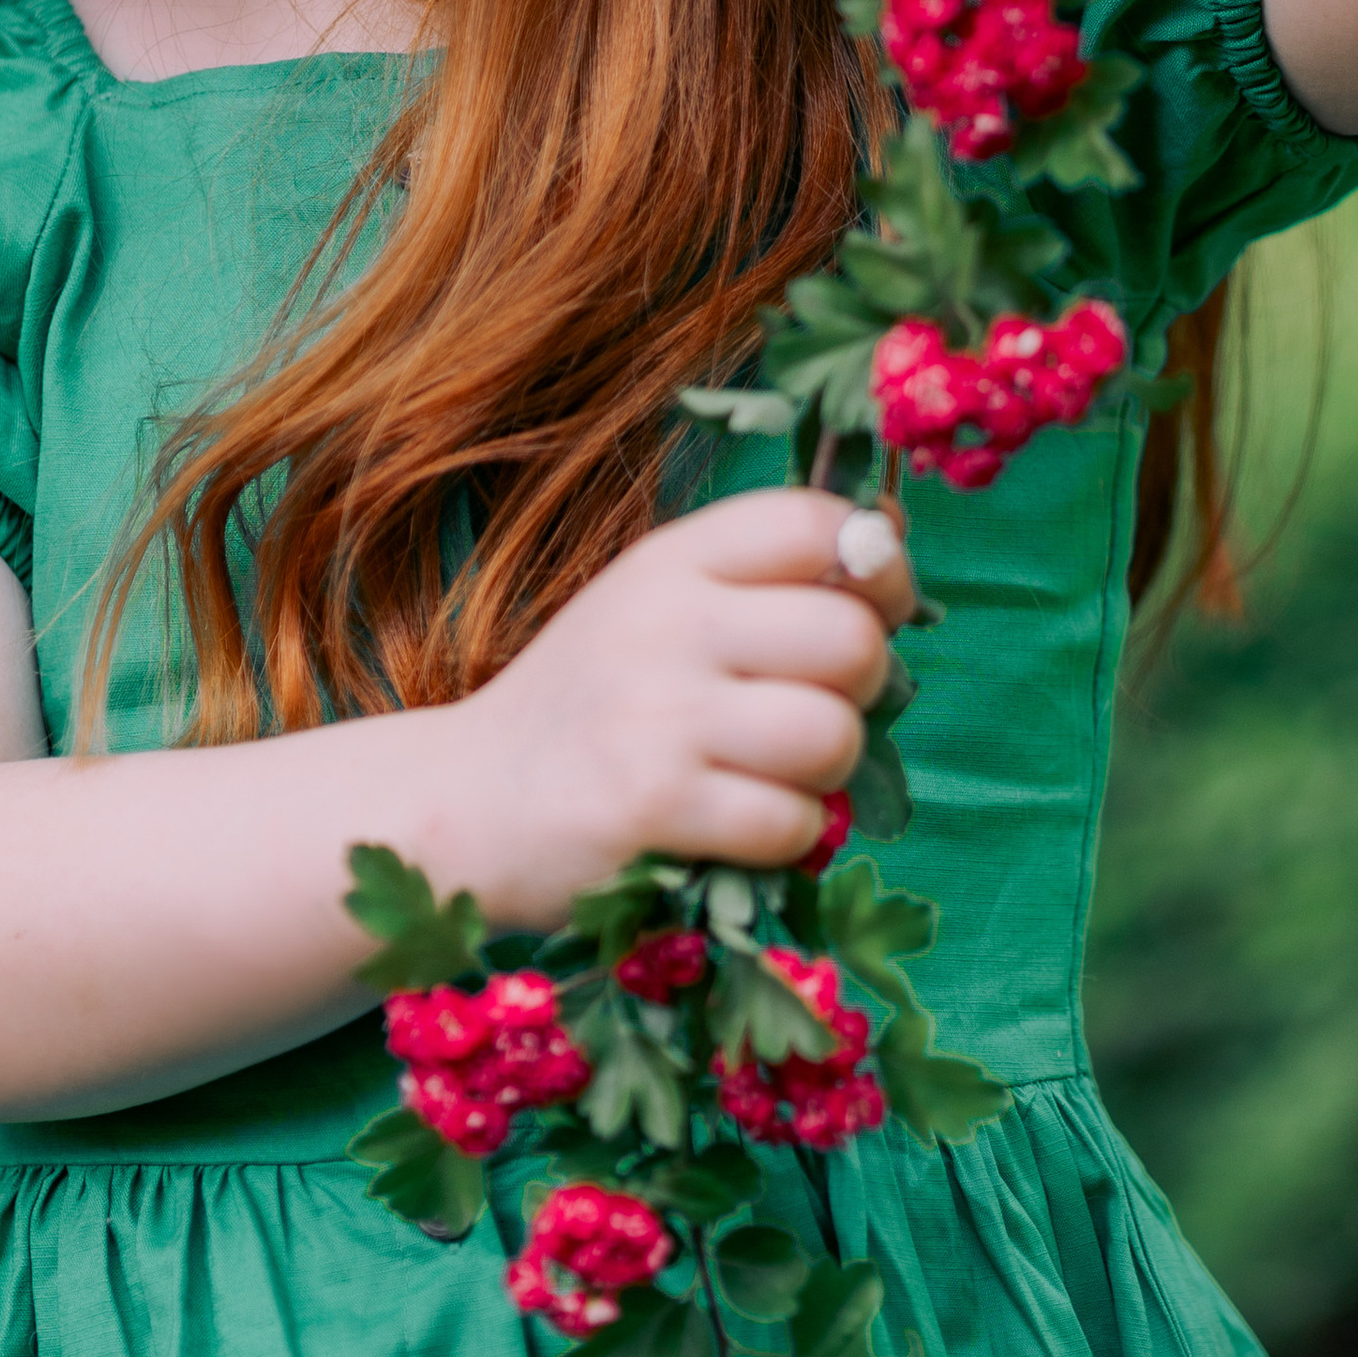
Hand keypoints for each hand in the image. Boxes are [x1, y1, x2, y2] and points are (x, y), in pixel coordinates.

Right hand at [453, 489, 917, 929]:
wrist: (469, 802)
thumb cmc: (592, 704)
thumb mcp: (657, 605)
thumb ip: (761, 578)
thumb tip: (888, 534)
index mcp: (673, 559)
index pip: (813, 521)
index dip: (877, 562)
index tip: (875, 604)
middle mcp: (666, 623)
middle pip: (848, 635)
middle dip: (863, 683)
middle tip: (817, 706)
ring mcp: (658, 716)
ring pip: (832, 735)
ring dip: (829, 770)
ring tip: (779, 773)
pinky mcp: (654, 808)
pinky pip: (790, 823)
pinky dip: (788, 835)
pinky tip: (742, 826)